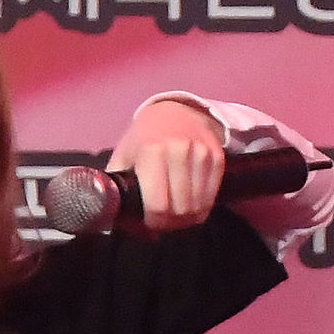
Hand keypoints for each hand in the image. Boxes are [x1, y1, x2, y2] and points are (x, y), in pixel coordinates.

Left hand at [105, 99, 225, 232]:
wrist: (176, 111)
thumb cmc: (144, 138)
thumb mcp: (123, 156)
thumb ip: (117, 186)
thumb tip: (116, 218)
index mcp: (152, 151)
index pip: (158, 205)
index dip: (153, 222)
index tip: (149, 223)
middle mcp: (179, 151)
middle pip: (180, 209)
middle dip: (170, 223)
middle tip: (162, 222)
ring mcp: (201, 154)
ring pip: (198, 207)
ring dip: (186, 219)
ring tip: (175, 215)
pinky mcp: (217, 158)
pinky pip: (211, 198)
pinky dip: (201, 208)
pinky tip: (189, 204)